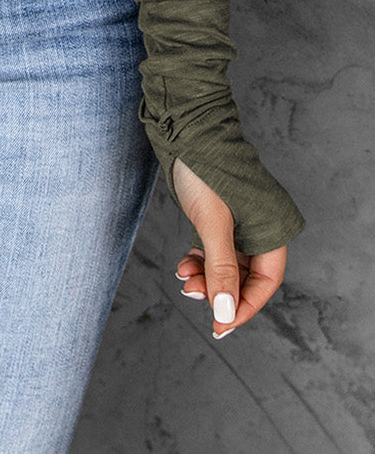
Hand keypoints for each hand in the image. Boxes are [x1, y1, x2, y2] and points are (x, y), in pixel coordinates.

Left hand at [172, 156, 286, 338]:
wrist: (186, 130)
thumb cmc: (205, 170)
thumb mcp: (213, 223)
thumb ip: (221, 270)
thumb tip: (226, 314)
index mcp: (273, 229)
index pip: (265, 281)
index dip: (244, 306)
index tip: (221, 326)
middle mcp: (261, 228)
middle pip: (246, 276)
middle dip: (220, 291)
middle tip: (192, 295)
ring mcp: (241, 222)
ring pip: (228, 265)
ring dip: (208, 277)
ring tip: (184, 279)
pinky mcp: (221, 217)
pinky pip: (216, 250)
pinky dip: (201, 261)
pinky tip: (184, 265)